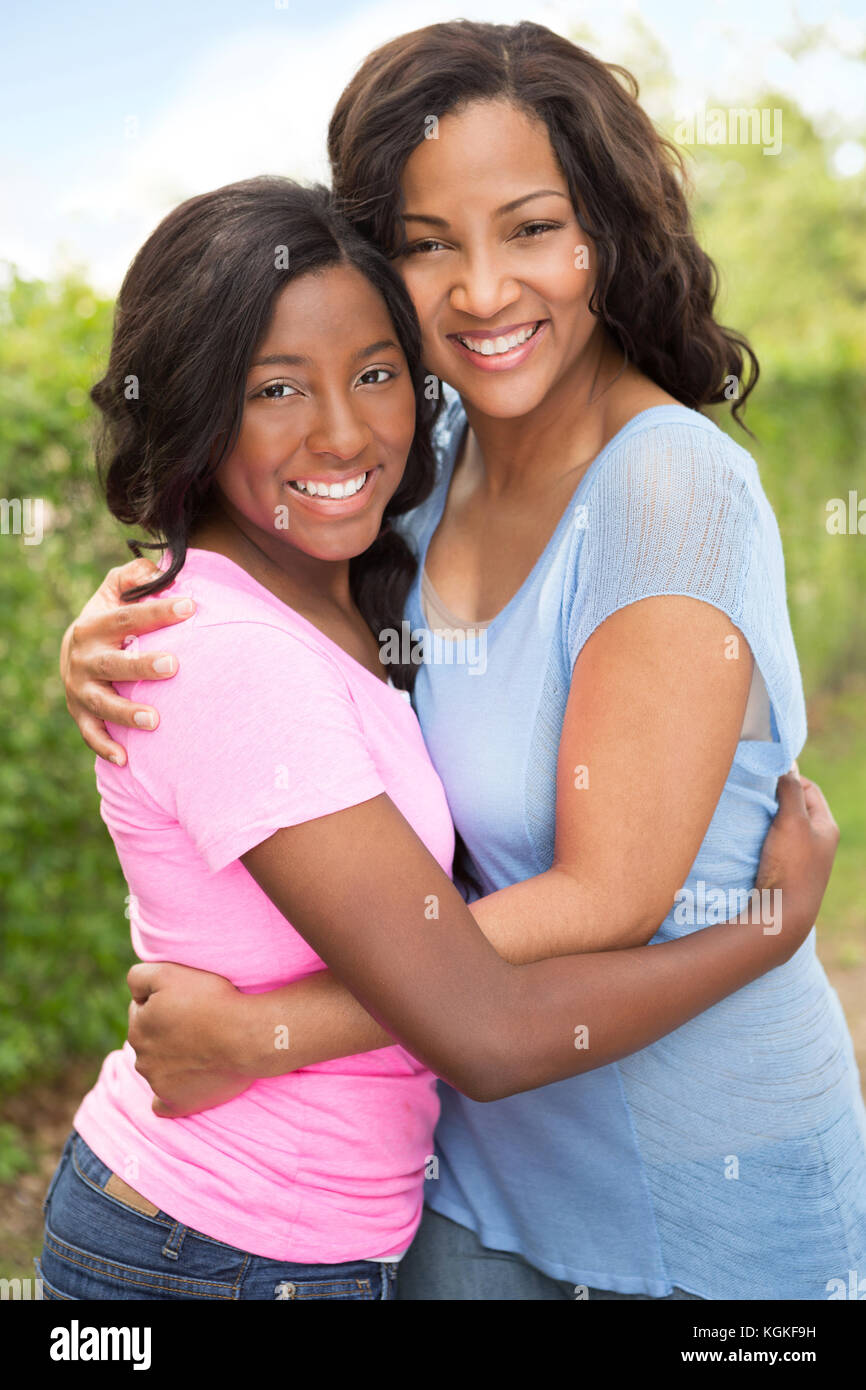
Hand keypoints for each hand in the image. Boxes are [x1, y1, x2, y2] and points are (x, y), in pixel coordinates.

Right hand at [61, 557, 194, 764]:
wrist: (74, 653)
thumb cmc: (108, 620)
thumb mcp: (114, 593)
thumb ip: (132, 577)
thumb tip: (154, 568)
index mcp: (95, 625)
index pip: (129, 617)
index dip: (158, 612)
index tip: (191, 606)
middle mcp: (84, 658)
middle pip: (114, 663)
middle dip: (142, 665)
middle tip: (173, 666)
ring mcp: (80, 688)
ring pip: (102, 703)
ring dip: (127, 713)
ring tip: (156, 720)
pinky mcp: (80, 714)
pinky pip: (91, 733)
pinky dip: (105, 746)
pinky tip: (126, 760)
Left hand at [127, 962, 252, 1116]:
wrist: (247, 1035)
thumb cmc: (213, 1000)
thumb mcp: (169, 972)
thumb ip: (139, 977)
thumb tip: (134, 993)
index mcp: (138, 1027)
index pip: (142, 1009)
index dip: (164, 1001)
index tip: (187, 1001)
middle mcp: (142, 1058)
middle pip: (148, 1039)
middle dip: (165, 1031)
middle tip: (197, 1022)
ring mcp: (159, 1083)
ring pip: (157, 1067)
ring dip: (171, 1058)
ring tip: (202, 1046)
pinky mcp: (177, 1103)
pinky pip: (163, 1105)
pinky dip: (169, 1097)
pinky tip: (182, 1086)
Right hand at [754, 767, 838, 952]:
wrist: (781, 914)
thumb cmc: (792, 865)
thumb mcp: (793, 820)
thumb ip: (790, 791)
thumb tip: (785, 768)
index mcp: (826, 827)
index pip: (809, 788)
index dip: (788, 778)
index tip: (765, 778)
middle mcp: (816, 841)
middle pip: (794, 806)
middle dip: (773, 797)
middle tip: (752, 792)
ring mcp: (798, 857)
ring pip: (779, 825)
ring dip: (764, 817)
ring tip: (746, 812)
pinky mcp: (781, 869)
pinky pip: (769, 843)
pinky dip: (758, 835)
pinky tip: (744, 835)